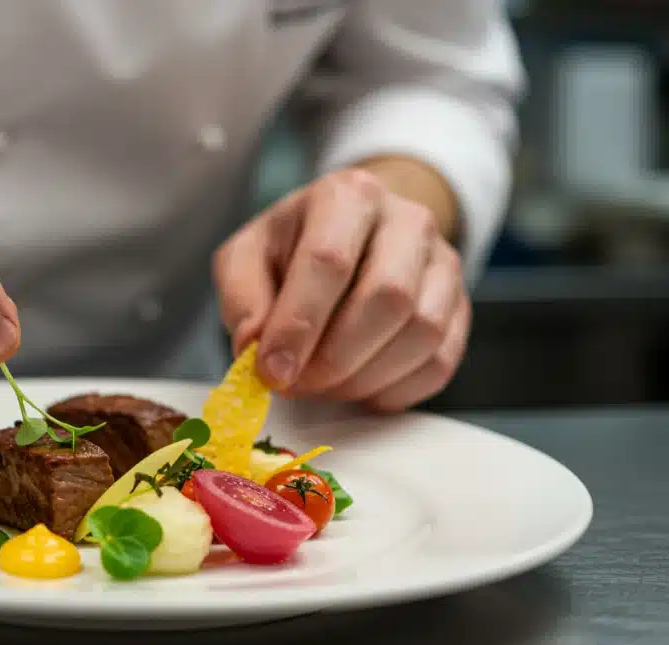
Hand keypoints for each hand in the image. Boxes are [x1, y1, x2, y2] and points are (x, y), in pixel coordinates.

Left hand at [213, 168, 469, 411]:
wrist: (352, 233)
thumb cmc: (293, 246)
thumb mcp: (246, 256)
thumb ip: (243, 299)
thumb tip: (255, 349)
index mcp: (346, 196)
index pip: (329, 260)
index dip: (299, 324)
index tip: (273, 371)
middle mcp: (407, 220)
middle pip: (388, 297)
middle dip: (335, 358)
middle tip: (298, 384)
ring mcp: (443, 262)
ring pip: (422, 332)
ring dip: (365, 377)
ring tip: (324, 385)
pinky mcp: (460, 305)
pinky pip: (441, 361)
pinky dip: (395, 389)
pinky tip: (359, 388)